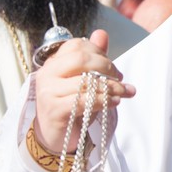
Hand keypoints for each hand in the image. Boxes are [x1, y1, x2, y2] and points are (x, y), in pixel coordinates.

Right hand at [31, 29, 135, 152]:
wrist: (55, 137)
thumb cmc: (71, 106)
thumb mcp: (84, 80)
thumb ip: (92, 58)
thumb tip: (101, 33)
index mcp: (53, 62)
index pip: (77, 46)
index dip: (99, 53)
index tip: (113, 68)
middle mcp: (47, 74)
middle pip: (80, 59)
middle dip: (106, 67)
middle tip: (120, 78)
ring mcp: (48, 92)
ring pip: (85, 82)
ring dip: (111, 86)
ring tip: (124, 92)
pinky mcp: (54, 110)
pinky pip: (83, 101)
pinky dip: (103, 100)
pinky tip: (115, 102)